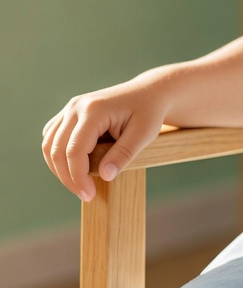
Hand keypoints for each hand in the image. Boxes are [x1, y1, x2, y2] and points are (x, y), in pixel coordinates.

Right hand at [41, 76, 169, 201]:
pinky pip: (52, 138)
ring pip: (49, 144)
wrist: (147, 92)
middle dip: (68, 178)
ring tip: (79, 185)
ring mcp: (71, 108)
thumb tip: (104, 175)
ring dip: (59, 169)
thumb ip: (124, 154)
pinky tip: (73, 169)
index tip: (89, 195)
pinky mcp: (69, 113)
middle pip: (57, 149)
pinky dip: (57, 156)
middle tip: (86, 195)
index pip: (74, 150)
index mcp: (94, 109)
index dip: (78, 177)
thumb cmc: (148, 111)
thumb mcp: (144, 133)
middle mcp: (77, 106)